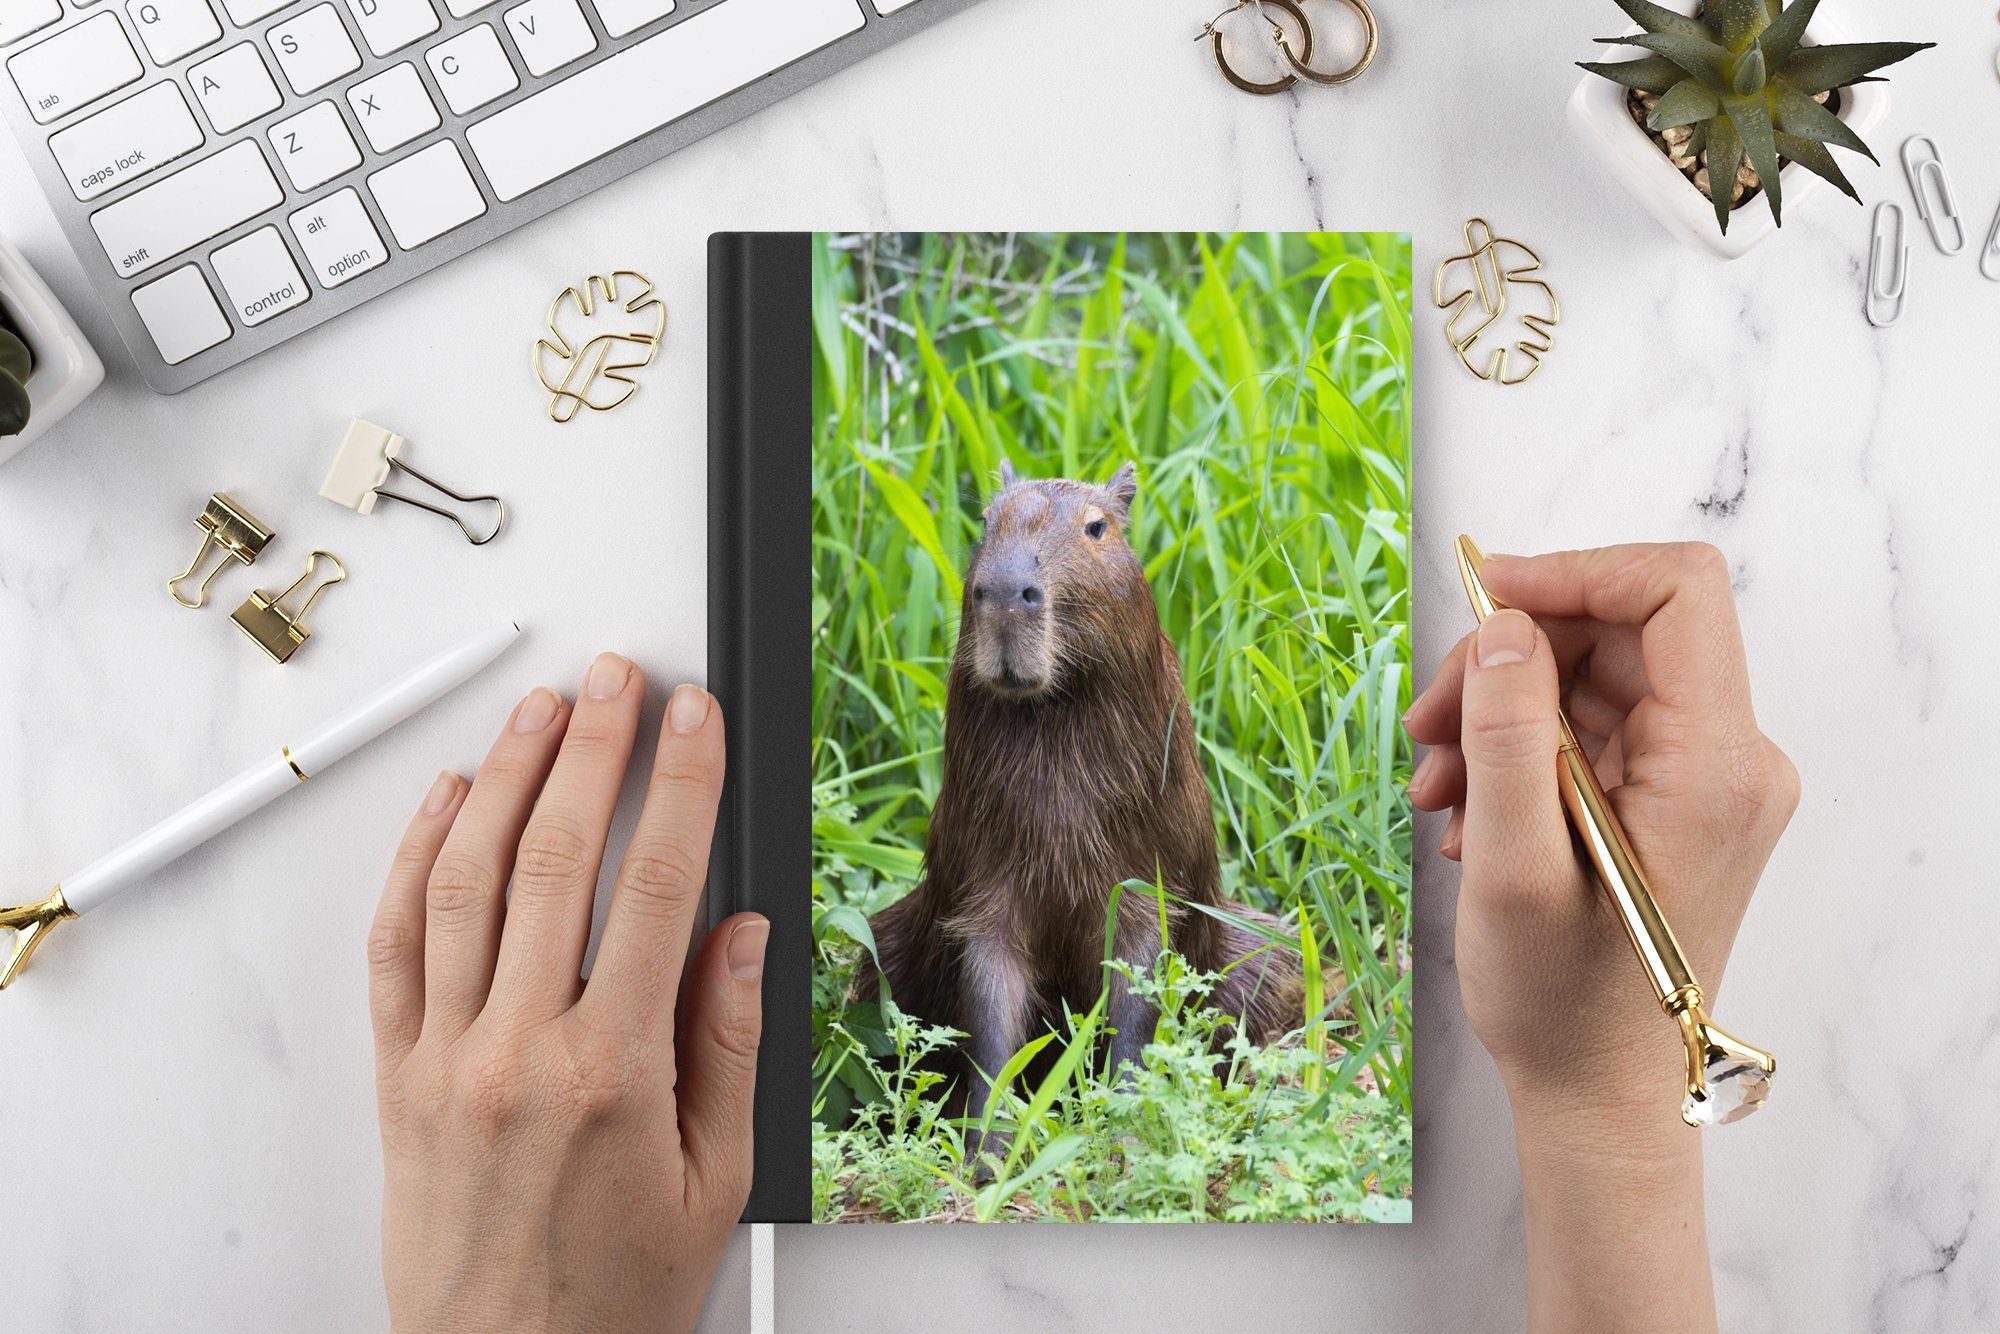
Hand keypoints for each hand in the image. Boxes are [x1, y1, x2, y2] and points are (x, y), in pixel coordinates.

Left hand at [367, 655, 765, 1333]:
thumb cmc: (614, 1291)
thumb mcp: (715, 1180)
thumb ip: (727, 1047)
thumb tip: (740, 935)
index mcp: (614, 1071)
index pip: (658, 886)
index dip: (682, 785)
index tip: (696, 719)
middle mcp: (519, 1050)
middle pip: (556, 858)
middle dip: (593, 750)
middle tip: (618, 679)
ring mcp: (445, 1057)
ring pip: (467, 882)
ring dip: (506, 778)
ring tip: (541, 710)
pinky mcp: (396, 1076)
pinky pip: (395, 944)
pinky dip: (415, 859)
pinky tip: (445, 801)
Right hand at [1404, 543, 1796, 1332]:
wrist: (1598, 1096)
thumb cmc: (1562, 1002)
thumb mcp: (1513, 864)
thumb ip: (1509, 734)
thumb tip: (1504, 623)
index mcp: (1715, 767)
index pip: (1676, 591)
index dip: (1574, 573)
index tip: (1481, 601)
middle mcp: (1730, 760)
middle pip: (1618, 631)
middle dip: (1509, 658)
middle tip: (1428, 724)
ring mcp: (1704, 780)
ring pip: (1593, 677)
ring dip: (1500, 711)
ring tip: (1436, 787)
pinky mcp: (1672, 800)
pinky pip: (1591, 729)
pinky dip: (1519, 750)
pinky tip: (1468, 811)